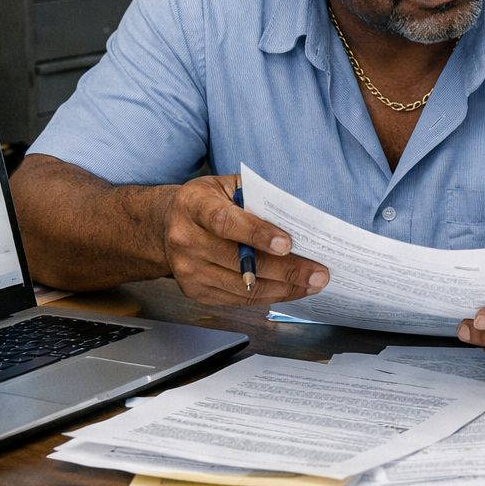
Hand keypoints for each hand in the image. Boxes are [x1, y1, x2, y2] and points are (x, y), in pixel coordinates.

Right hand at [163, 174, 327, 306]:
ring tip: (313, 283)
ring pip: (243, 286)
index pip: (225, 222)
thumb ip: (257, 197)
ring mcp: (188, 270)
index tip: (287, 244)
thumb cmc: (207, 202)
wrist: (166, 226)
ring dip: (284, 287)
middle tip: (319, 272)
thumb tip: (297, 217)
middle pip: (240, 261)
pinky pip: (239, 299)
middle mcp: (186, 240)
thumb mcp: (226, 186)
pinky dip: (270, 296)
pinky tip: (291, 289)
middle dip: (286, 269)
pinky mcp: (195, 291)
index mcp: (193, 206)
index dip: (257, 234)